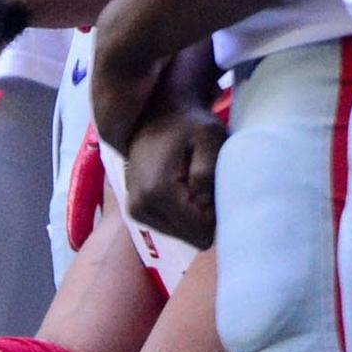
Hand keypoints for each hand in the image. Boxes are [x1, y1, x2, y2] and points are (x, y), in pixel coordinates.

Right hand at [124, 103, 222, 249]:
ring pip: (183, 235)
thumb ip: (208, 171)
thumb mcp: (210, 137)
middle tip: (204, 182)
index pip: (201, 233)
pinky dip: (182, 212)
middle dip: (205, 215)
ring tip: (192, 181)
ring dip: (193, 213)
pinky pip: (172, 227)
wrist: (157, 113)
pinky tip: (182, 187)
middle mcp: (140, 209)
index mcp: (157, 193)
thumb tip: (204, 205)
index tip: (213, 185)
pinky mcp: (136, 212)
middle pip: (192, 238)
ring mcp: (135, 212)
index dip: (216, 212)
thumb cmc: (189, 123)